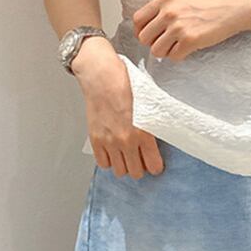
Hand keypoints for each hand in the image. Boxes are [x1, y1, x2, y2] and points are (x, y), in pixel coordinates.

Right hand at [71, 37, 163, 178]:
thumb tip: (155, 142)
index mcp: (143, 132)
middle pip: (136, 172)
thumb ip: (151, 127)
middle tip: (139, 158)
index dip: (155, 166)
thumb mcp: (148, 106)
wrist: (102, 77)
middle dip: (139, 167)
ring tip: (125, 155)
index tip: (154, 162)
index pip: (154, 166)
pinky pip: (103, 163)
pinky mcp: (95, 139)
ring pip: (120, 171)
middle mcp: (126, 141)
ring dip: (124, 165)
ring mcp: (109, 142)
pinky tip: (112, 150)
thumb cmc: (125, 85)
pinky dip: (108, 160)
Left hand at [131, 0, 250, 61]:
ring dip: (166, 52)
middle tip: (167, 42)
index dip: (141, 31)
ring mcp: (178, 27)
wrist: (233, 8)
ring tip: (178, 45)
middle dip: (153, 43)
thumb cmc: (210, 4)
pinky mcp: (190, 40)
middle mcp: (168, 12)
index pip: (137, 20)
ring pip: (156, 50)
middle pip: (143, 38)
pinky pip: (173, 57)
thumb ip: (163, 11)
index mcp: (164, 0)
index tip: (150, 35)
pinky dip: (180, 55)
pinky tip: (189, 47)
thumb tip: (146, 29)